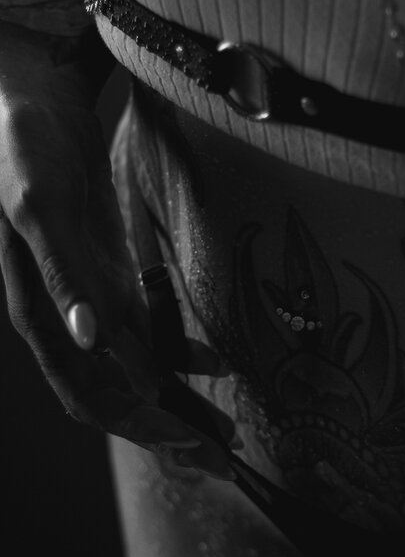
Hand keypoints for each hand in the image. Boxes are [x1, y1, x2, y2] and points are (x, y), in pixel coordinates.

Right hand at [0, 21, 232, 477]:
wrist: (31, 98)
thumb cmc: (25, 147)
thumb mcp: (42, 207)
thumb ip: (66, 276)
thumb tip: (90, 341)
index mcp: (41, 316)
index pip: (87, 393)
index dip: (136, 423)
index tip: (185, 441)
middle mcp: (66, 323)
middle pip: (117, 398)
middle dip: (167, 432)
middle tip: (220, 459)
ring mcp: (91, 305)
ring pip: (137, 375)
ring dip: (180, 404)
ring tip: (226, 432)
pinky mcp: (113, 283)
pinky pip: (149, 335)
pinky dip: (181, 355)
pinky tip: (216, 363)